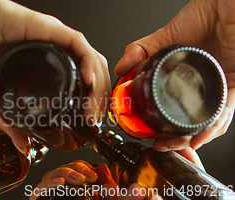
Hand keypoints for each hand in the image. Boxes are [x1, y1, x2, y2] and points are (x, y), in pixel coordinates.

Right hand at [0, 0, 110, 152]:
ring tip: (92, 107)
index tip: (89, 120)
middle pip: (95, 71)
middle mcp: (58, 48)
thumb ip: (12, 119)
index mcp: (51, 61)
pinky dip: (89, 63)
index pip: (86, 79)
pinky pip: (79, 44)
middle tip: (93, 119)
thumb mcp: (0, 95)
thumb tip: (22, 145)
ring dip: (99, 84)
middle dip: (100, 97)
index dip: (93, 100)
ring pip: (93, 58)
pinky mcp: (51, 28)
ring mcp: (57, 38)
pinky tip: (89, 81)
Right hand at [31, 161, 163, 199]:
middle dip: (74, 168)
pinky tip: (59, 184)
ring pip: (50, 176)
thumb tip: (128, 183)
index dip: (81, 166)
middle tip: (87, 177)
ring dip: (64, 173)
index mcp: (77, 190)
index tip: (93, 174)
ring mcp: (50, 197)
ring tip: (78, 180)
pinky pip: (38, 190)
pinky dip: (48, 184)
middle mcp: (62, 192)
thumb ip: (120, 196)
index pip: (75, 169)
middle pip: (61, 170)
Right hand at [115, 0, 234, 150]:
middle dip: (180, 141)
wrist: (222, 4)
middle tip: (163, 145)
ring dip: (196, 138)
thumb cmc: (202, 16)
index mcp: (191, 81)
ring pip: (213, 122)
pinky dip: (212, 124)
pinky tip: (199, 134)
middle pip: (197, 124)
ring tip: (178, 143)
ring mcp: (223, 87)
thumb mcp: (162, 38)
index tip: (152, 138)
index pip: (180, 112)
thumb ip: (139, 52)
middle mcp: (208, 87)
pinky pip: (226, 109)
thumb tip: (119, 69)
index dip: (166, 129)